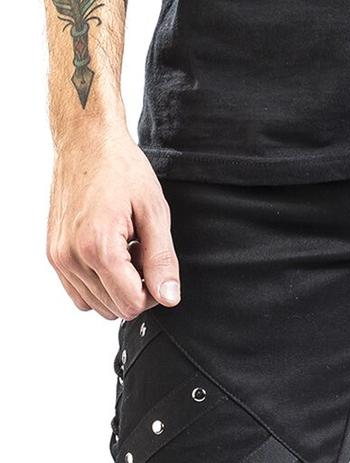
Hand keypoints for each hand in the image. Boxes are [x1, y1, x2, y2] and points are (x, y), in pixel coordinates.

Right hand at [47, 125, 179, 319]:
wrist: (86, 141)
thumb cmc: (120, 168)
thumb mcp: (154, 212)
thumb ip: (162, 260)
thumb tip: (168, 298)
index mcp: (99, 247)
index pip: (133, 305)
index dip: (152, 292)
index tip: (153, 264)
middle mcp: (72, 257)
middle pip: (116, 309)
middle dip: (135, 289)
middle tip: (138, 251)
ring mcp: (59, 258)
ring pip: (98, 306)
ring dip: (116, 287)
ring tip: (123, 249)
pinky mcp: (54, 255)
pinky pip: (80, 295)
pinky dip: (98, 285)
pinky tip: (107, 255)